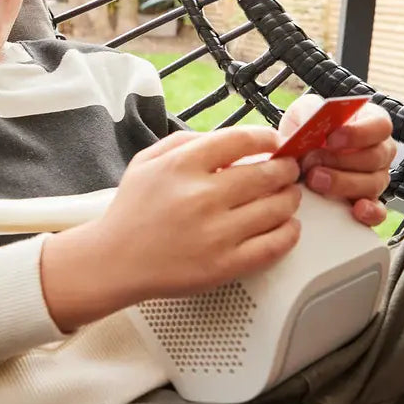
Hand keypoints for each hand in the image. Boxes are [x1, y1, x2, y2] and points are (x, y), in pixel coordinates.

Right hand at [41, 127, 300, 331]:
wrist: (113, 261)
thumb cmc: (132, 211)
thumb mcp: (147, 161)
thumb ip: (187, 141)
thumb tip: (231, 140)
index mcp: (182, 166)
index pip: (241, 140)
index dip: (268, 139)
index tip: (275, 143)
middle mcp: (201, 196)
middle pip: (268, 173)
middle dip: (286, 169)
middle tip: (288, 170)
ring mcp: (215, 233)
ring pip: (277, 208)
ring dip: (290, 198)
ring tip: (288, 196)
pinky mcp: (224, 265)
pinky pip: (274, 246)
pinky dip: (289, 232)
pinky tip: (287, 226)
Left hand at [280, 96, 394, 227]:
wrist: (296, 153)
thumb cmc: (309, 128)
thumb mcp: (306, 111)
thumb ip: (310, 112)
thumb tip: (312, 121)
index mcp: (371, 123)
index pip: (380, 126)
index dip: (359, 133)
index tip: (332, 138)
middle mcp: (379, 151)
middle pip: (375, 157)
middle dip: (341, 161)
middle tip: (312, 163)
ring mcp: (376, 178)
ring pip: (373, 184)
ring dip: (342, 184)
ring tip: (314, 180)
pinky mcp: (368, 201)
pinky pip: (377, 211)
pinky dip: (368, 212)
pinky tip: (353, 209)